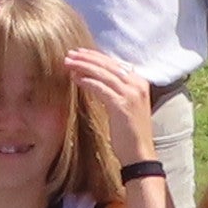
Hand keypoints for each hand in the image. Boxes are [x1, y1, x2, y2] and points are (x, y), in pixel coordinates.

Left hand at [60, 44, 158, 164]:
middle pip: (108, 65)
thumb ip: (116, 90)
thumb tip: (95, 78)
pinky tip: (75, 79)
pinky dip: (87, 82)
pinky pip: (101, 88)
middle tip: (70, 54)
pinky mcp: (122, 105)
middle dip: (87, 58)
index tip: (80, 53)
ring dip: (84, 66)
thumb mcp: (126, 106)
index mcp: (140, 82)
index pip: (115, 63)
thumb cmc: (130, 133)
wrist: (139, 154)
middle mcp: (137, 85)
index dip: (96, 57)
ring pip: (103, 74)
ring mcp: (131, 94)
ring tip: (68, 63)